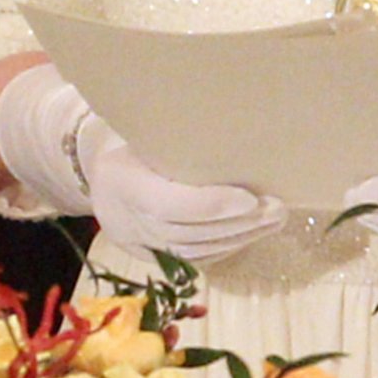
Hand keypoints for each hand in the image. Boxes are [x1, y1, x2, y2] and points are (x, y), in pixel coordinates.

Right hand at [77, 120, 286, 264]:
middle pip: (190, 233)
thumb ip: (181, 137)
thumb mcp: (147, 133)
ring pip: (194, 252)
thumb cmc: (134, 143)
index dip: (213, 205)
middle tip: (277, 209)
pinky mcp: (151, 260)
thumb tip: (236, 116)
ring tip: (273, 221)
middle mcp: (130, 221)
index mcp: (125, 182)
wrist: (101, 179)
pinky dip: (225, 249)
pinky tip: (252, 234)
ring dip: (240, 239)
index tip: (252, 198)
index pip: (173, 205)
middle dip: (239, 224)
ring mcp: (139, 245)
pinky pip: (192, 261)